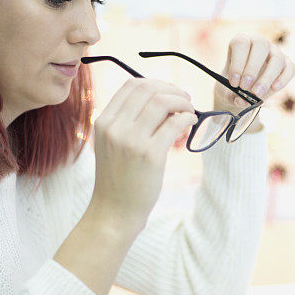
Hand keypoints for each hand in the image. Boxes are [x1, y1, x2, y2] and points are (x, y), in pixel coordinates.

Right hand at [90, 78, 197, 237]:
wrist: (114, 211)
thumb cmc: (119, 178)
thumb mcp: (113, 144)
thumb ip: (128, 121)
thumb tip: (163, 98)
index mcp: (103, 121)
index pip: (131, 85)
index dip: (156, 83)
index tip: (170, 92)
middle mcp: (114, 127)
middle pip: (148, 89)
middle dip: (172, 89)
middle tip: (186, 99)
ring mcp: (131, 140)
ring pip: (162, 101)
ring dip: (182, 102)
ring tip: (189, 112)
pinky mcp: (150, 155)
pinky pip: (174, 123)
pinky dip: (187, 117)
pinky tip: (190, 123)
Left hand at [213, 34, 294, 128]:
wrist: (242, 91)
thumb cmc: (233, 86)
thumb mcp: (226, 91)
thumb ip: (231, 96)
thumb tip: (242, 100)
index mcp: (241, 42)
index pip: (241, 44)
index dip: (237, 63)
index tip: (234, 82)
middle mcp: (259, 43)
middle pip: (261, 45)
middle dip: (252, 68)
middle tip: (244, 87)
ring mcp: (274, 52)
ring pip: (277, 58)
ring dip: (267, 77)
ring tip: (257, 94)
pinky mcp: (286, 64)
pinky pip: (290, 68)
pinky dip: (283, 79)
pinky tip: (274, 89)